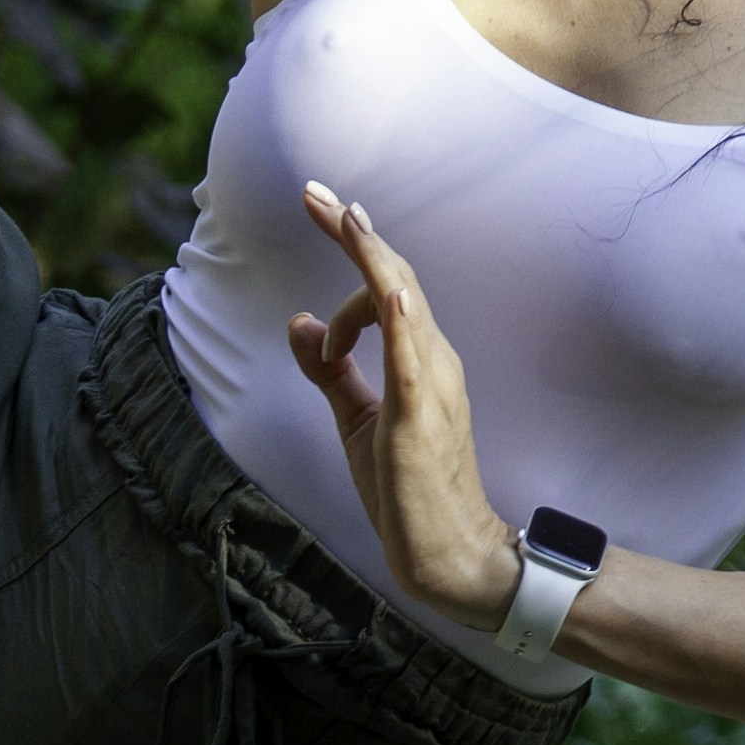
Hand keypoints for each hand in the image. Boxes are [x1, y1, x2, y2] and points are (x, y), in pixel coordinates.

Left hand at [289, 185, 516, 632]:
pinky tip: (386, 290)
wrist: (446, 551)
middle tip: (313, 194)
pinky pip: (412, 358)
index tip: (320, 206)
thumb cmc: (407, 489)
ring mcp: (432, 384)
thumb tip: (298, 322)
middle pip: (394, 278)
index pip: (384, 287)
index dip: (352, 246)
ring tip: (343, 216)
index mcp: (418, 359)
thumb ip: (329, 371)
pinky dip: (400, 320)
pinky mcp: (422, 415)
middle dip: (353, 233)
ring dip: (371, 257)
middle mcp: (432, 359)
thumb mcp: (356, 417)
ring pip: (404, 303)